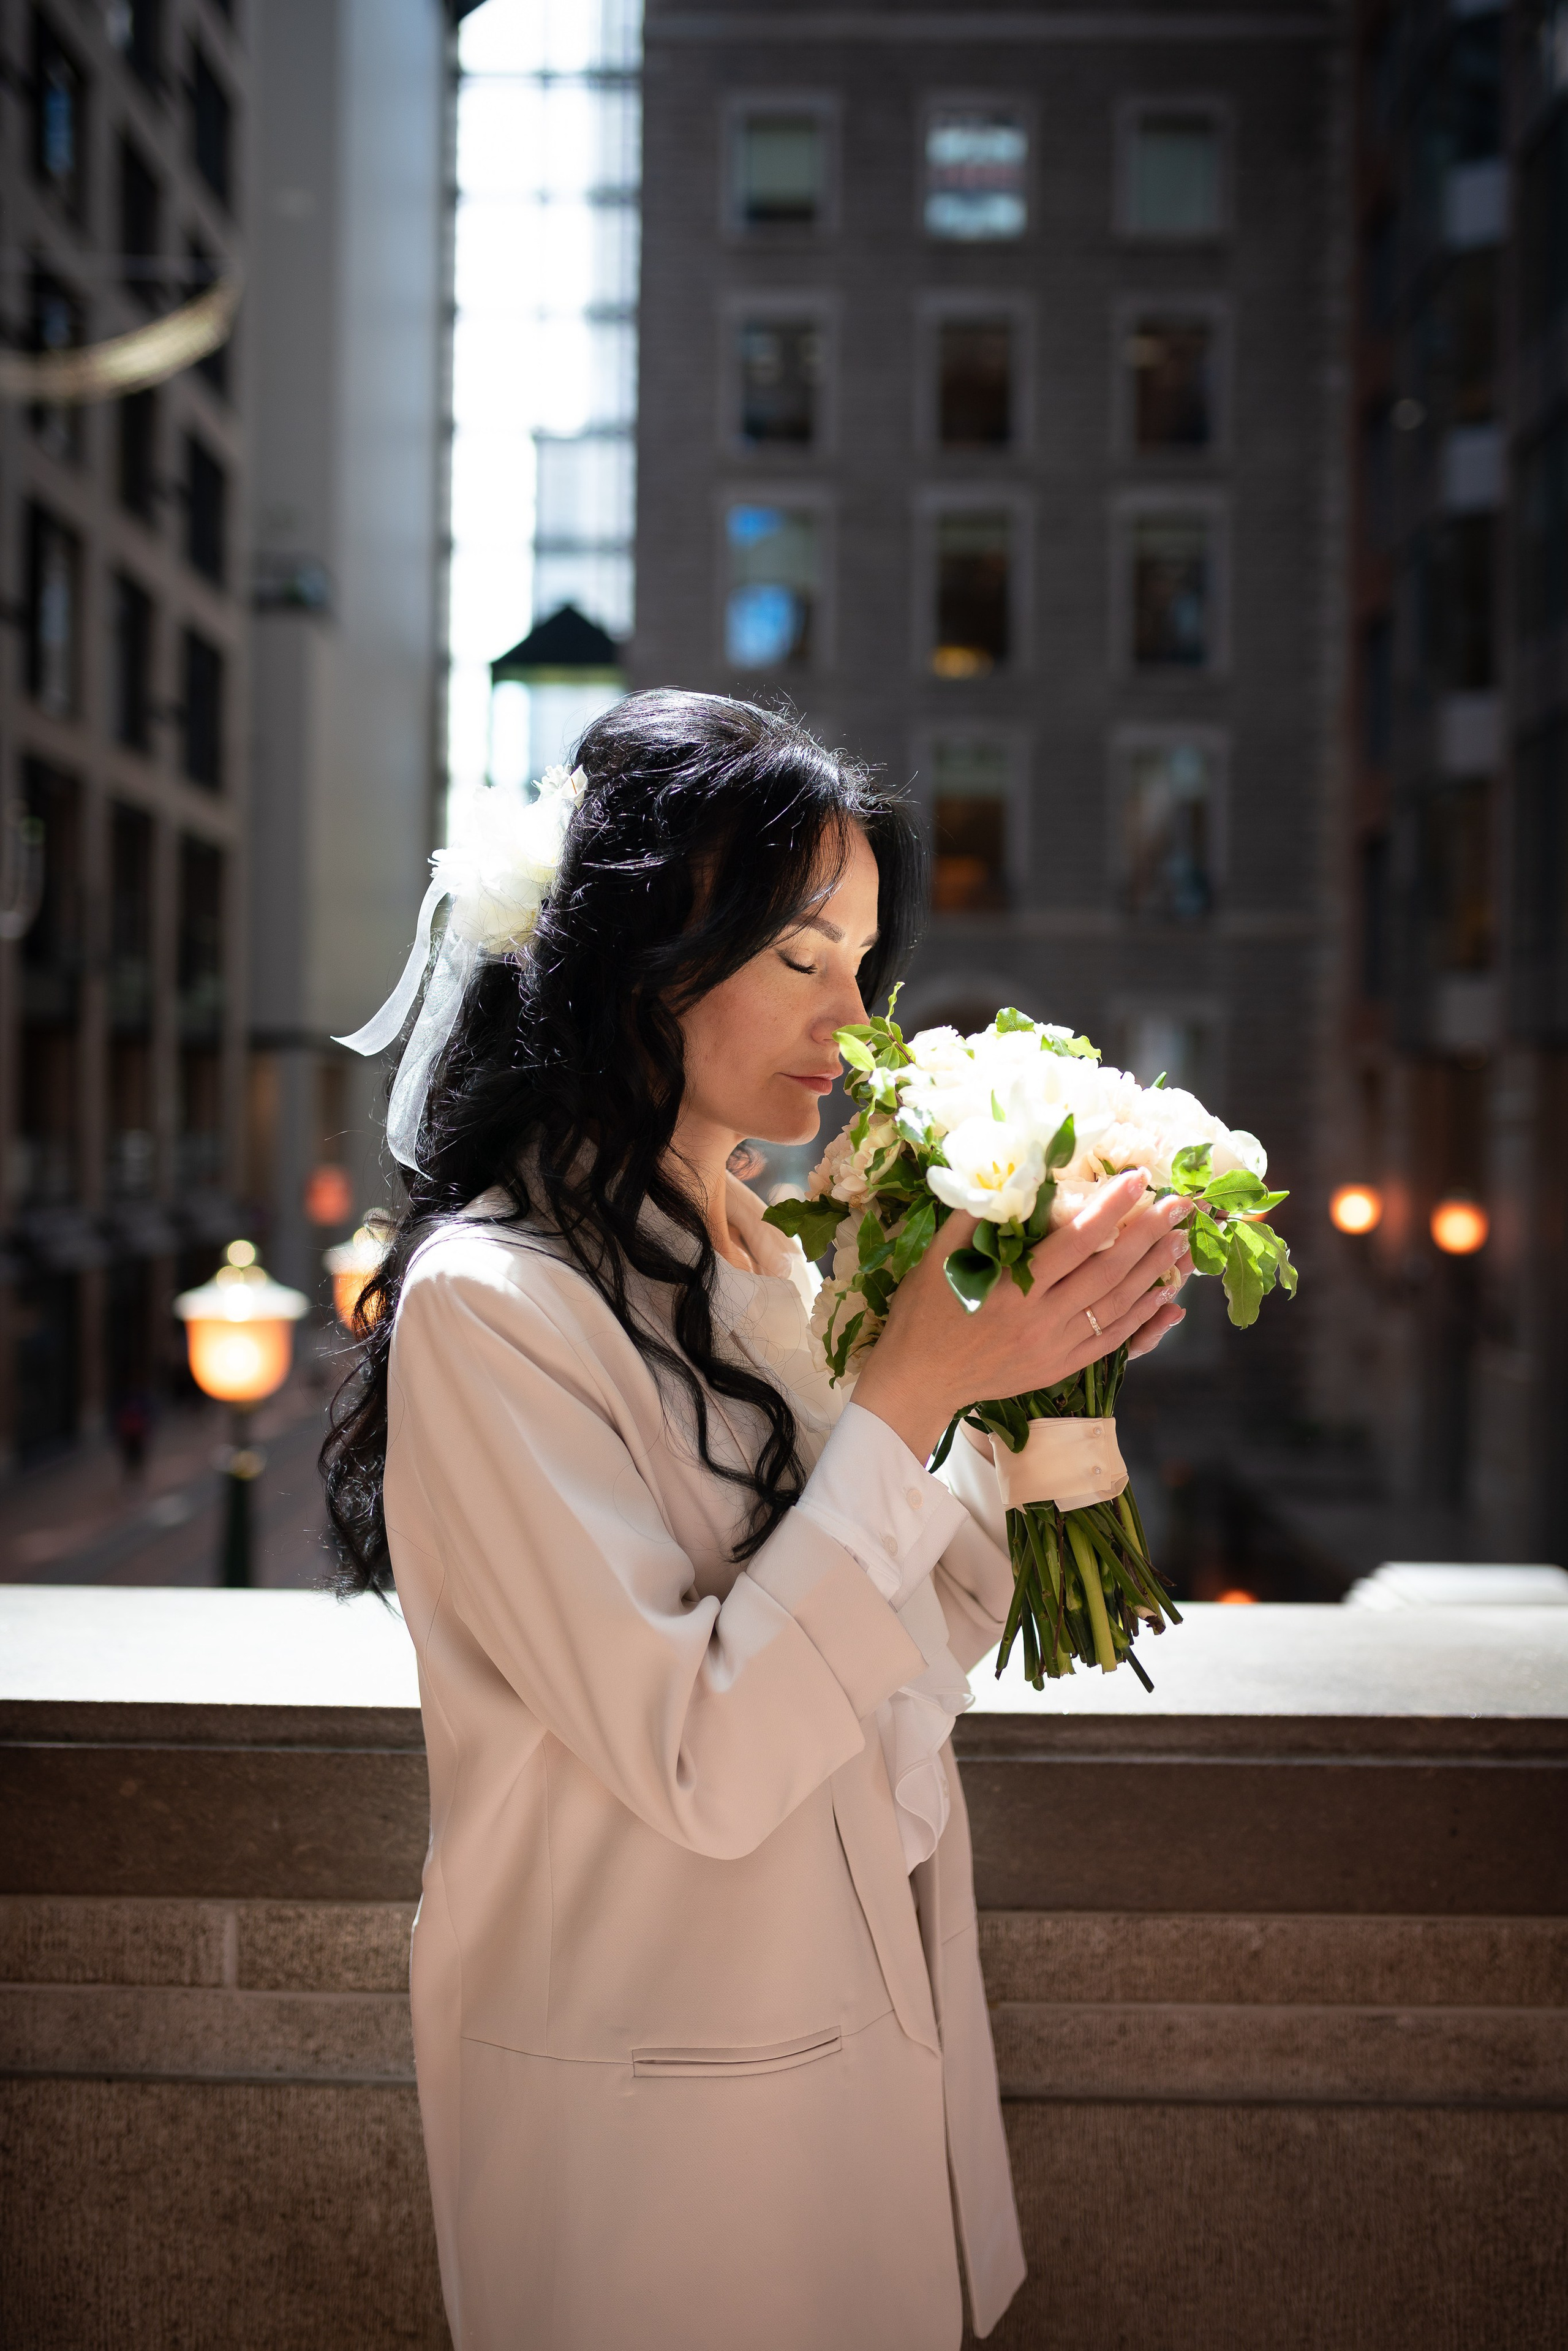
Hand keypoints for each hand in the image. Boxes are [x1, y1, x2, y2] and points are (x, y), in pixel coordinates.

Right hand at [852, 1171, 1192, 1462]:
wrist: (919, 1380)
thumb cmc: (924, 1313)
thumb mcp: (937, 1257)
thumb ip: (974, 1217)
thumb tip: (1011, 1174)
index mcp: (1013, 1288)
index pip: (1077, 1240)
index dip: (1112, 1207)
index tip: (1139, 1179)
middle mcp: (1041, 1318)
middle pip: (1109, 1270)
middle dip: (1149, 1234)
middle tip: (1179, 1205)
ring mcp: (1056, 1346)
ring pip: (1118, 1305)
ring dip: (1154, 1271)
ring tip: (1181, 1242)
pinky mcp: (1061, 1365)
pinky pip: (1113, 1340)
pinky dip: (1143, 1318)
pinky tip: (1165, 1297)